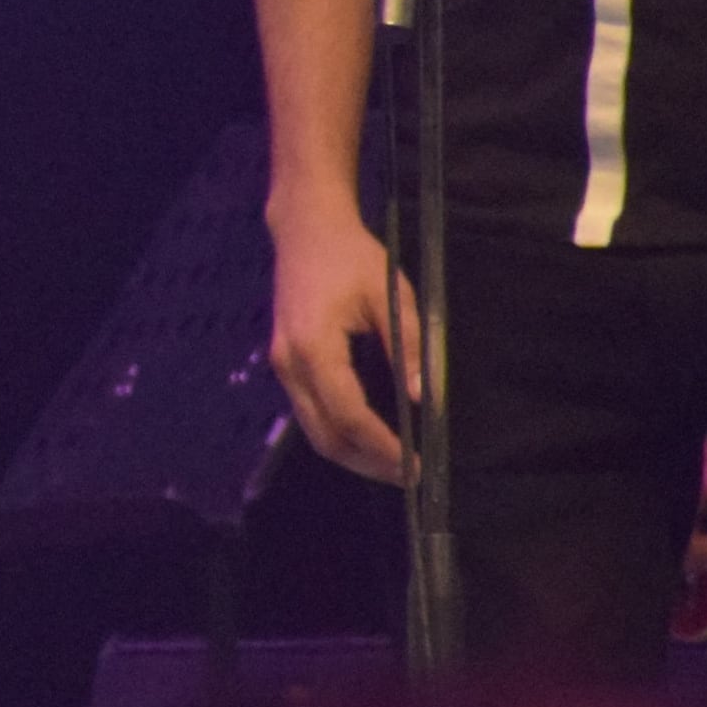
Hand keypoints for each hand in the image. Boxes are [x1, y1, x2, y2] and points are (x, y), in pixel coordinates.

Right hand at [266, 196, 416, 484]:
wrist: (306, 230)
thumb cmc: (352, 258)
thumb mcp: (391, 297)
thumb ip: (409, 348)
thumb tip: (423, 399)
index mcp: (314, 348)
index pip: (349, 415)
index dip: (383, 446)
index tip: (416, 464)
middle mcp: (290, 365)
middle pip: (325, 435)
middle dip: (368, 463)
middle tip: (410, 476)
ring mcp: (283, 367)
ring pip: (315, 430)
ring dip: (354, 454)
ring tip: (396, 462)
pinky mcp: (286, 364)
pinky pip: (311, 413)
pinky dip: (341, 433)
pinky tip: (372, 435)